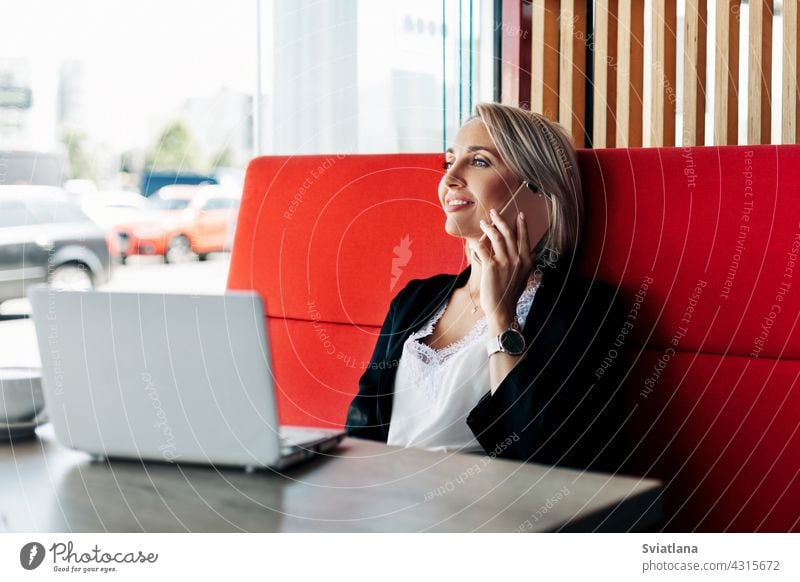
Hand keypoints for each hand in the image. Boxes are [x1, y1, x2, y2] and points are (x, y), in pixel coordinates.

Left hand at [469, 209, 533, 328]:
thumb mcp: (523, 277)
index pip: (524, 237)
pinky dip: (477, 243)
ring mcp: (505, 262)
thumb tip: (524, 251)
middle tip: (494, 212)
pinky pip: (482, 249)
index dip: (522, 225)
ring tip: (483, 223)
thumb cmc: (510, 294)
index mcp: (527, 260)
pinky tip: (473, 240)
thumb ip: (523, 263)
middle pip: (509, 233)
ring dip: (489, 227)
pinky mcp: (491, 267)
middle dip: (501, 220)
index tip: (519, 214)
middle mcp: (518, 259)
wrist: (502, 309)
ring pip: (496, 237)